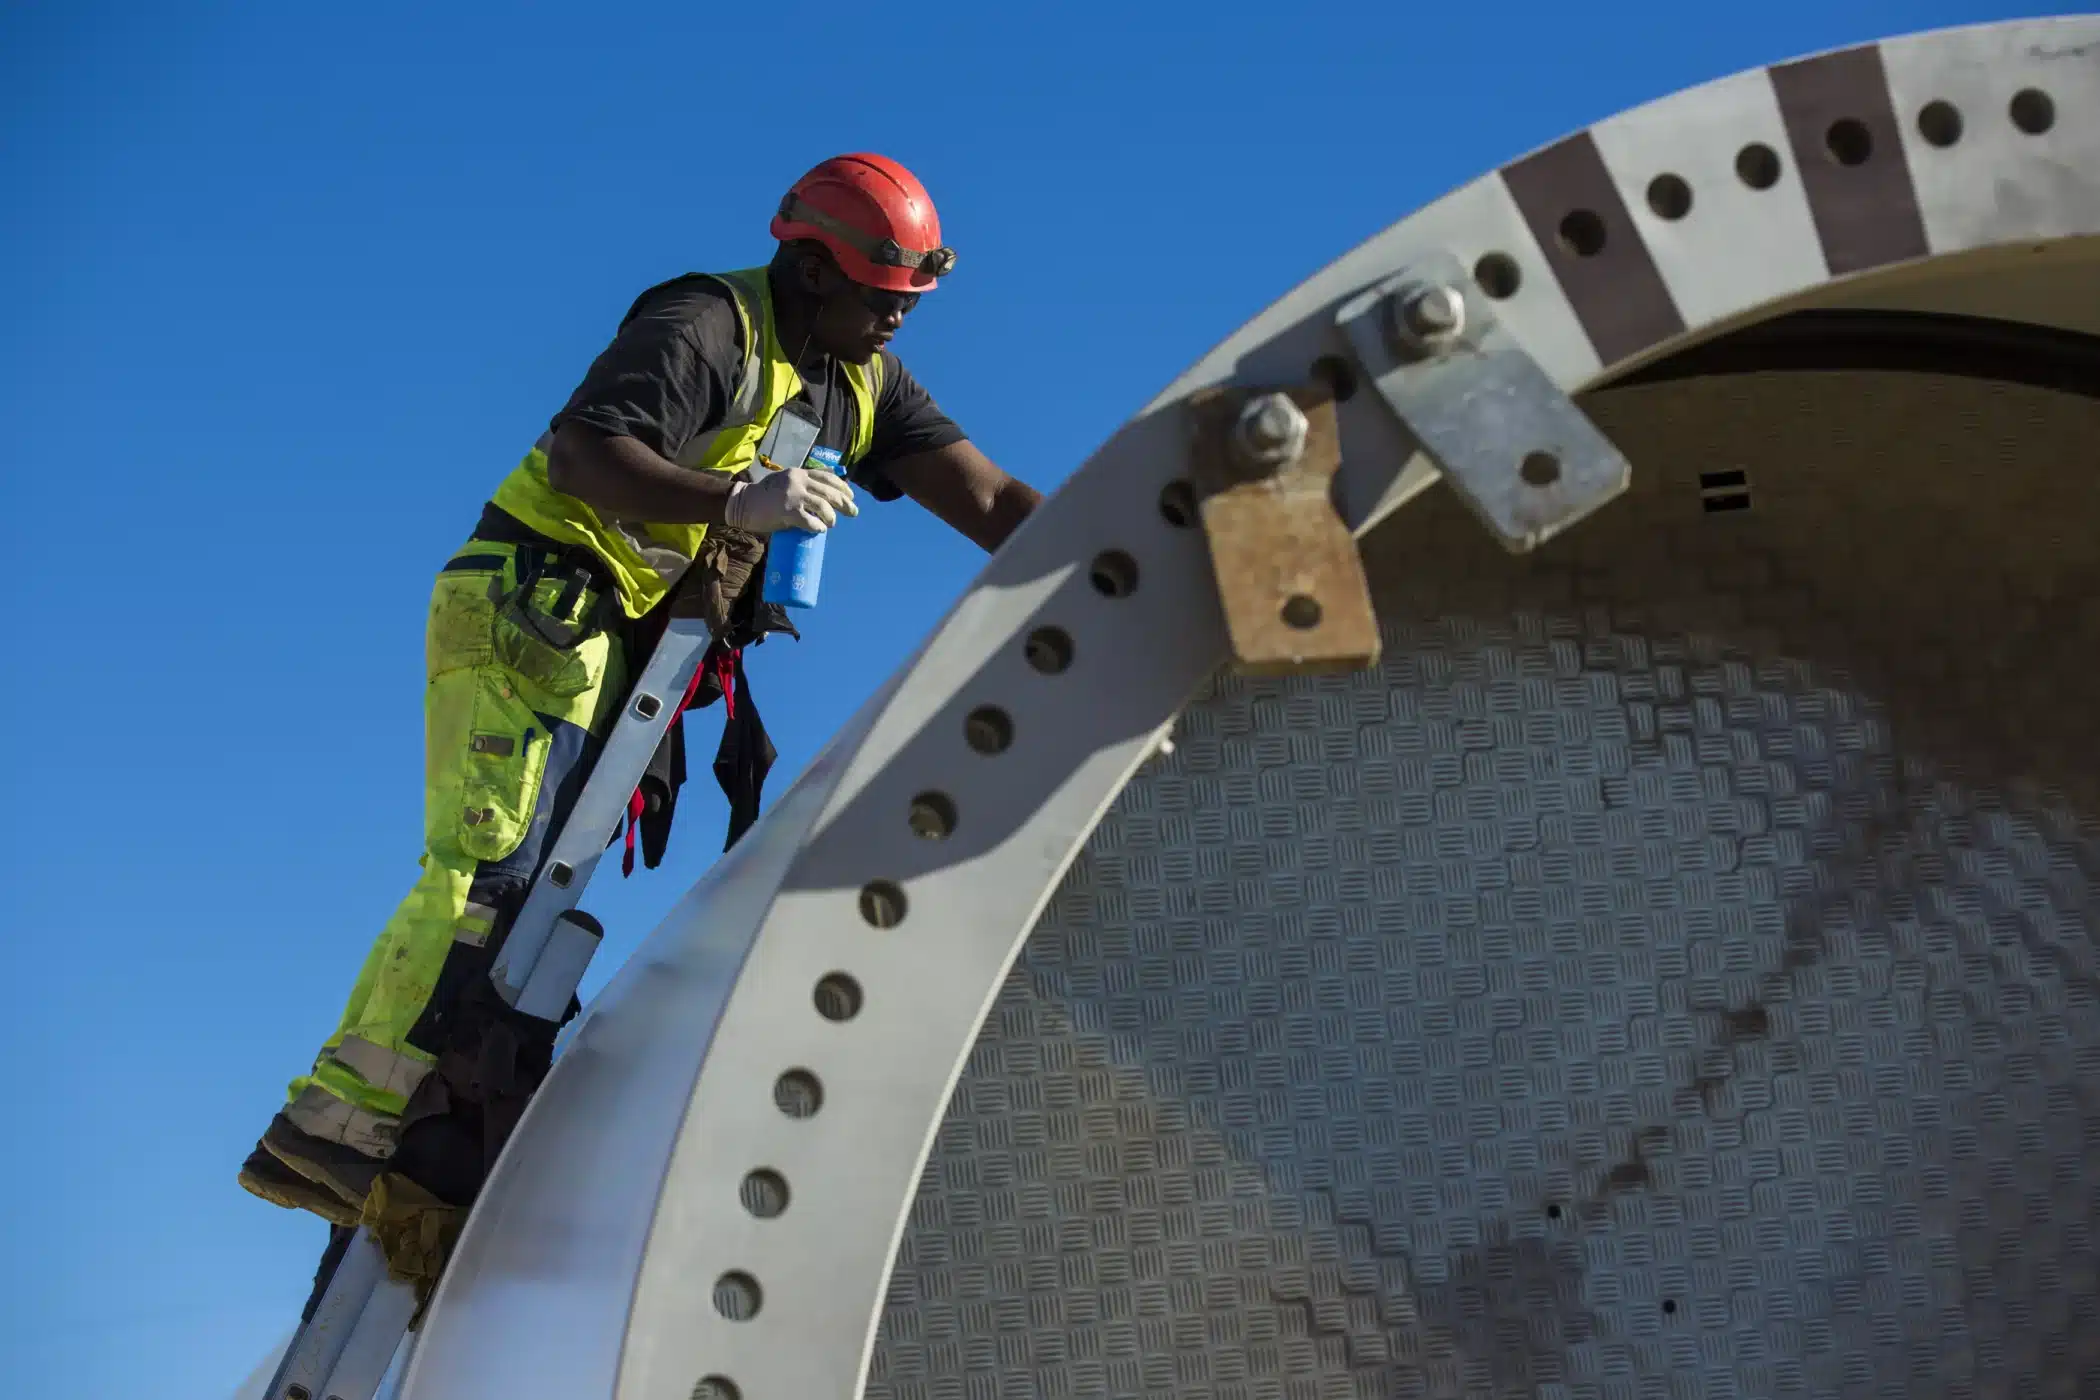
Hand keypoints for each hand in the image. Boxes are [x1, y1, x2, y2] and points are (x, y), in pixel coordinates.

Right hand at [723, 468, 858, 533]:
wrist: (743, 503)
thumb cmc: (765, 494)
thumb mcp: (786, 479)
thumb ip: (805, 480)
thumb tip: (829, 479)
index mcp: (799, 473)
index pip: (828, 477)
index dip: (843, 487)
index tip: (851, 496)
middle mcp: (798, 482)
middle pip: (830, 493)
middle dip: (845, 504)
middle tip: (853, 513)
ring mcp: (793, 496)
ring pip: (823, 507)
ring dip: (831, 517)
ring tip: (831, 524)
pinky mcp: (787, 512)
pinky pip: (809, 521)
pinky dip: (818, 526)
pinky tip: (820, 529)